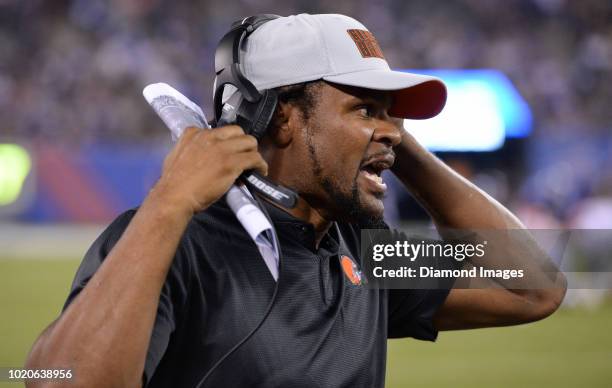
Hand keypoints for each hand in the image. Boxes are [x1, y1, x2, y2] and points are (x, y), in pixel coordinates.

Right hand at [152, 126, 267, 214]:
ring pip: (250, 142)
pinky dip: (260, 165)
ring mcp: (221, 149)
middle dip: (243, 144)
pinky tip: (260, 171)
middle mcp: (209, 136)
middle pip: (238, 132)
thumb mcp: (175, 155)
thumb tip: (199, 152)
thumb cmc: (173, 183)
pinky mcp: (232, 162)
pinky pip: (254, 158)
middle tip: (243, 156)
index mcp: (194, 133)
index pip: (219, 130)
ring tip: (253, 165)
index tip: (229, 151)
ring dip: (253, 153)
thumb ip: (188, 148)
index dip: (228, 141)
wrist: (175, 197)